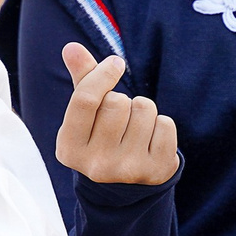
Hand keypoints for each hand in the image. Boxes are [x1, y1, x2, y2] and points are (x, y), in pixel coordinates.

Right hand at [55, 45, 178, 184]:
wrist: (123, 188)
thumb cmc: (100, 138)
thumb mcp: (84, 116)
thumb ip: (81, 80)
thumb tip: (71, 47)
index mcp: (70, 149)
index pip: (86, 99)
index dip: (103, 74)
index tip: (115, 63)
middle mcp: (96, 164)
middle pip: (117, 102)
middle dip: (122, 100)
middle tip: (119, 118)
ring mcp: (127, 170)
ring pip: (144, 109)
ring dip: (143, 111)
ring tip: (134, 129)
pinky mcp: (156, 171)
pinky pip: (165, 124)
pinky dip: (161, 125)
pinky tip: (150, 140)